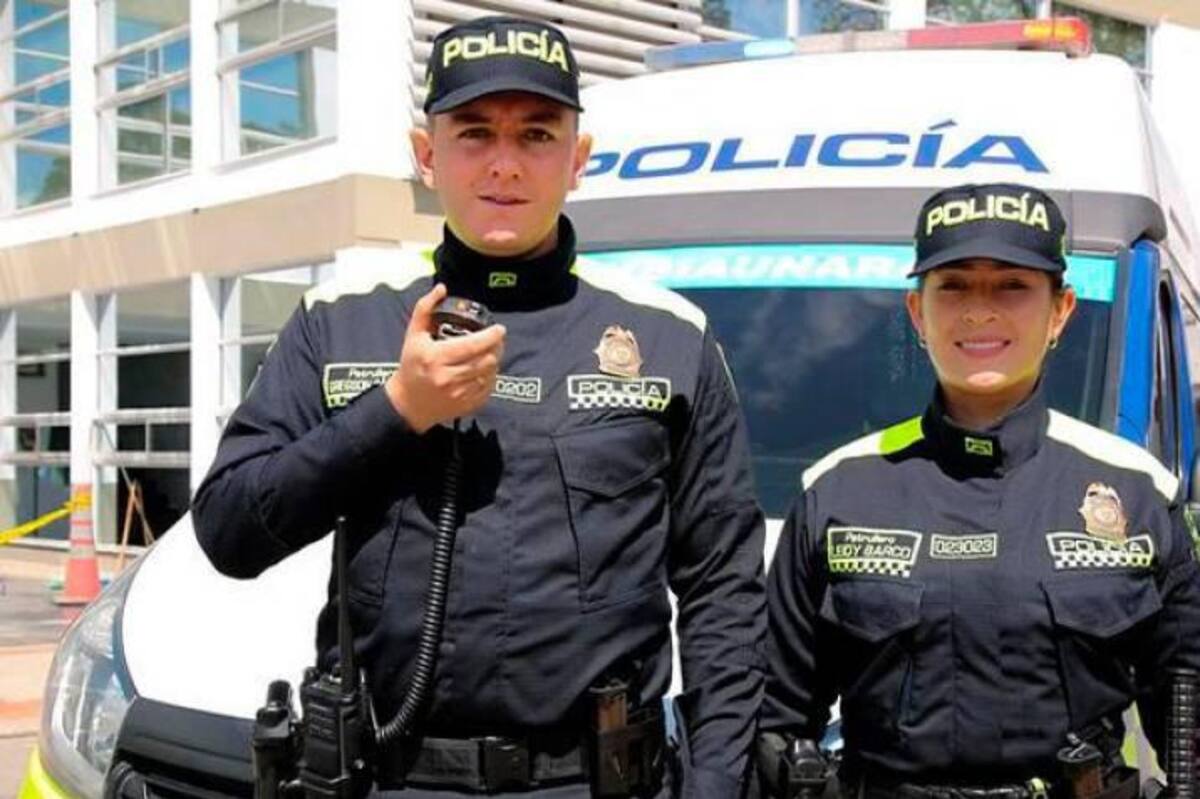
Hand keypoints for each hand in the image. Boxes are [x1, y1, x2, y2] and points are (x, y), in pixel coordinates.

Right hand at [385, 283, 505, 432]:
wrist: (407, 403)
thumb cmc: (411, 366)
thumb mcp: (413, 335)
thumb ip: (425, 308)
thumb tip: (441, 288)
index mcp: (436, 357)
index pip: (471, 346)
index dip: (491, 336)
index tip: (499, 329)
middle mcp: (448, 377)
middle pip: (486, 360)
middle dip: (497, 347)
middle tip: (497, 340)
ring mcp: (458, 394)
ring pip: (489, 374)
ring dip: (495, 361)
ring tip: (492, 352)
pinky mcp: (465, 405)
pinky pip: (488, 389)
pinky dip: (491, 377)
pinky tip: (486, 370)